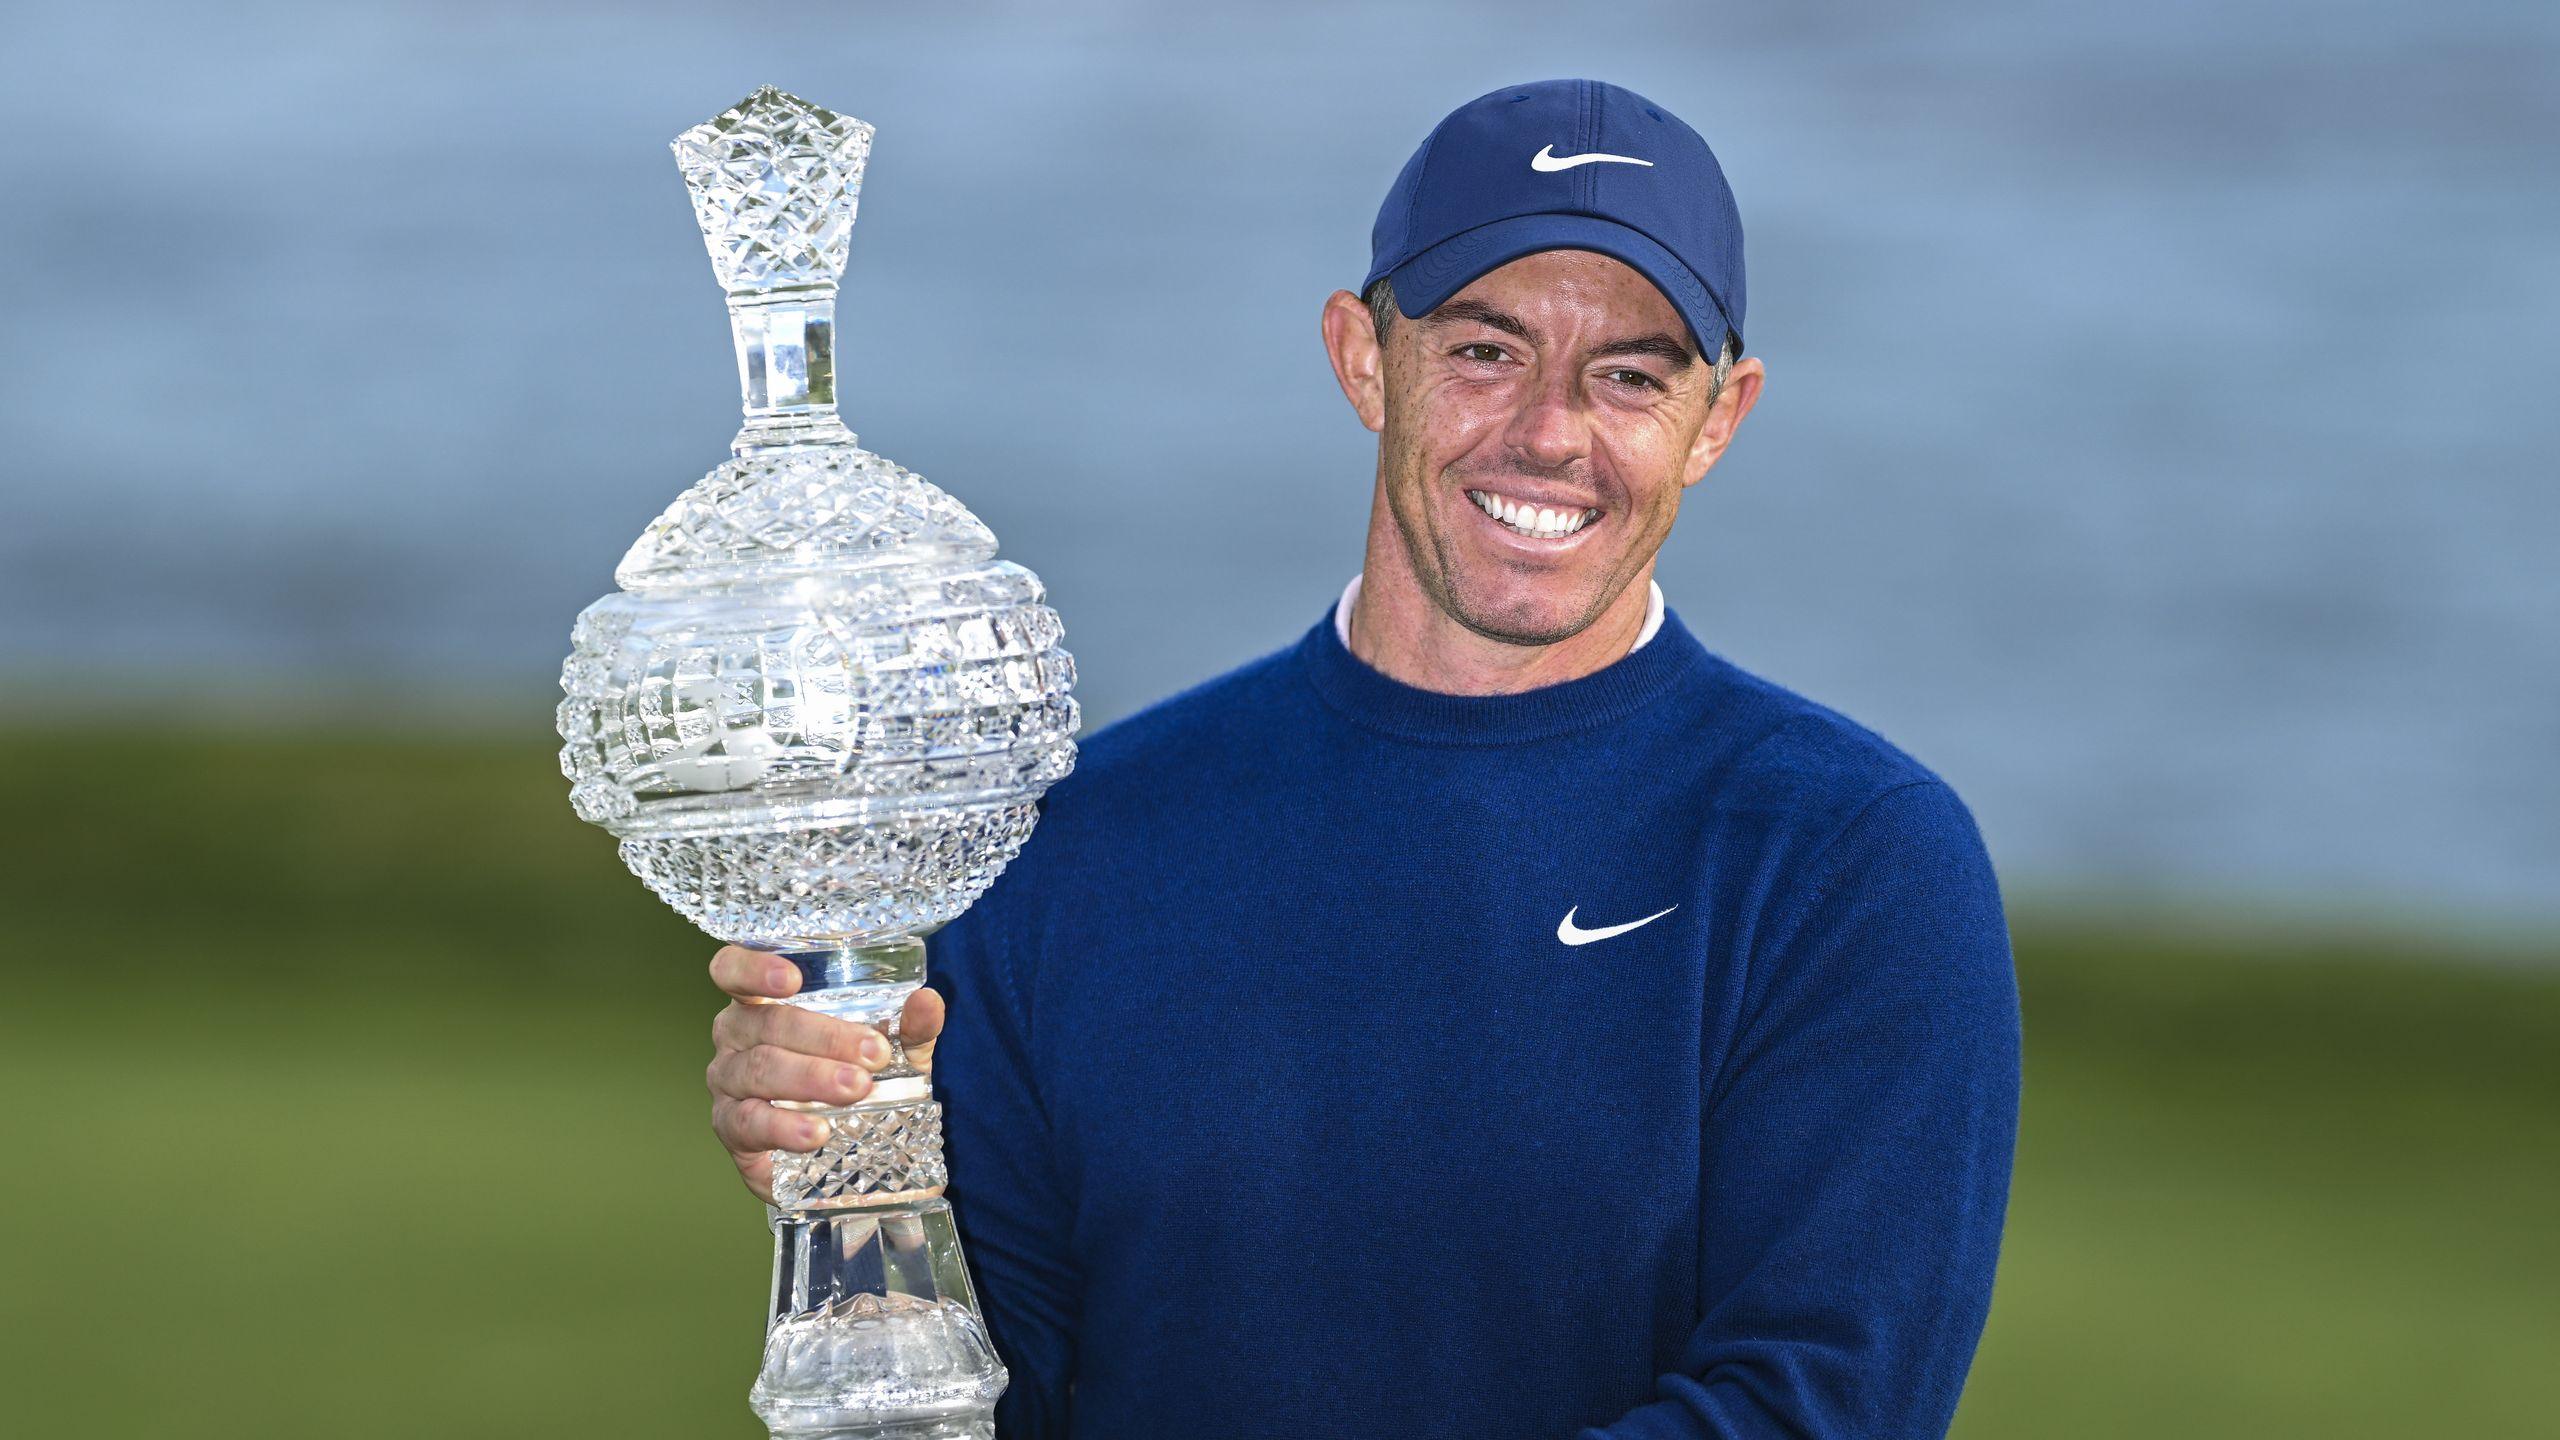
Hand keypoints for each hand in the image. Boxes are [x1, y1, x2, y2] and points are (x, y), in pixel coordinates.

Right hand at [705, 944, 947, 1202]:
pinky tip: (817, 1132)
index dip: (754, 968)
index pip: (734, 970)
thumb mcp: (890, 1053)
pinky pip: (750, 1122)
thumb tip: (927, 1001)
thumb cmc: (852, 1079)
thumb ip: (908, 1028)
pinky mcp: (730, 1129)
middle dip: (825, 1036)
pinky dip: (785, 1127)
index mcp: (762, 1001)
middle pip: (766, 1023)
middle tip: (873, 1054)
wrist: (843, 1153)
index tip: (793, 978)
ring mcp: (726, 1082)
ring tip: (857, 1088)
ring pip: (760, 1069)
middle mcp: (736, 1034)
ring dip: (811, 1078)